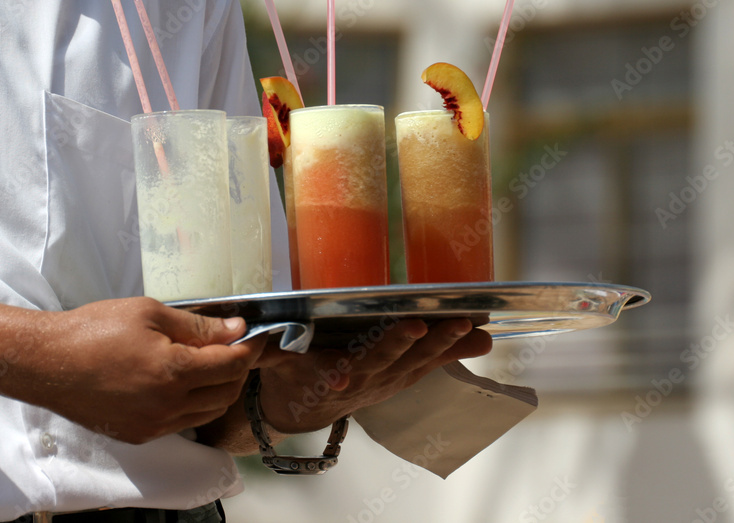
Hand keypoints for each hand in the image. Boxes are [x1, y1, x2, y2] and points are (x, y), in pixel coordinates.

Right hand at [8, 297, 263, 443]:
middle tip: (236, 347)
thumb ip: (198, 326)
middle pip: (227, 392)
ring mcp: (154, 424)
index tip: (254, 335)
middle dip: (239, 369)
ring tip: (213, 363)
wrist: (47, 363)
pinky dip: (194, 404)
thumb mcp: (149, 313)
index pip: (233, 364)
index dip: (250, 348)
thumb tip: (235, 330)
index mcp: (174, 371)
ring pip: (208, 412)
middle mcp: (168, 405)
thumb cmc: (93, 330)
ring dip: (219, 389)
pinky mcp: (139, 434)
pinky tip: (184, 383)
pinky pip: (182, 423)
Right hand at [256, 317, 491, 433]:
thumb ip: (269, 347)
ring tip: (472, 328)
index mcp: (336, 373)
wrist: (303, 409)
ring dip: (446, 346)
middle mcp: (367, 379)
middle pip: (397, 361)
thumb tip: (254, 330)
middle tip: (434, 325)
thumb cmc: (292, 376)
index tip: (402, 334)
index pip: (361, 361)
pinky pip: (429, 365)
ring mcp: (387, 380)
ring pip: (419, 363)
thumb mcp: (274, 362)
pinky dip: (455, 351)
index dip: (380, 349)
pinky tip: (480, 337)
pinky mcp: (399, 377)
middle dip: (418, 343)